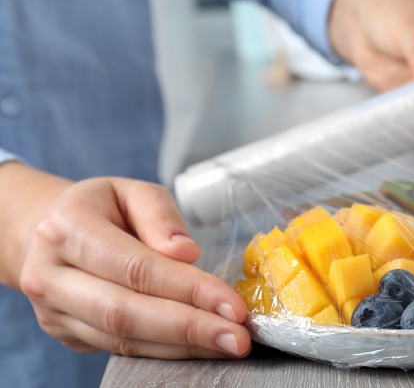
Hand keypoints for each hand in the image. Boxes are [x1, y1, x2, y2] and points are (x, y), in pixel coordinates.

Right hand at [1, 163, 249, 358]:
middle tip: (238, 337)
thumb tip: (186, 253)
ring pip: (123, 339)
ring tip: (228, 344)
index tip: (232, 304)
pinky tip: (200, 347)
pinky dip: (166, 351)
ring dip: (182, 346)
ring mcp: (53, 312)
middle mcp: (50, 275)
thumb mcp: (133, 192)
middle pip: (125, 312)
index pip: (136, 267)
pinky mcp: (67, 335)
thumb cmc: (102, 208)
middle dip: (189, 328)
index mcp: (67, 229)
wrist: (47, 230)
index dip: (188, 289)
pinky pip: (121, 349)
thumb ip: (161, 216)